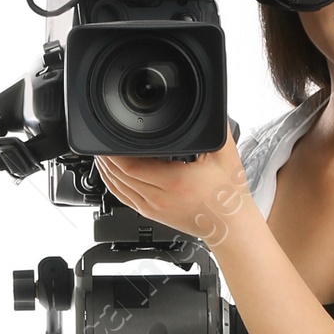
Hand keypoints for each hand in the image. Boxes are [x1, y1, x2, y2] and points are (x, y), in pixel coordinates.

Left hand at [94, 133, 252, 251]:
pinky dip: (112, 185)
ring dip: (107, 171)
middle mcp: (159, 197)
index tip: (110, 137)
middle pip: (119, 176)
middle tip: (103, 141)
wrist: (230, 226)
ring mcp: (153, 208)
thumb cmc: (228, 196)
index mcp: (174, 181)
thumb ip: (216, 129)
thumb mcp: (225, 155)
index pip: (131, 165)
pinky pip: (123, 199)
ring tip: (103, 155)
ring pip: (118, 189)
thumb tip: (211, 108)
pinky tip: (110, 175)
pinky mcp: (152, 214)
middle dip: (107, 158)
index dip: (115, 152)